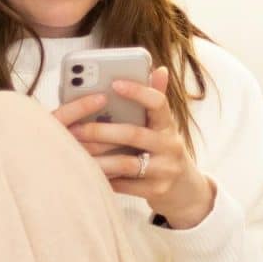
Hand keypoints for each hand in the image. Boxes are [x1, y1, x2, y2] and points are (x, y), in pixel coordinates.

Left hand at [53, 66, 215, 229]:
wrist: (186, 192)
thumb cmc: (165, 152)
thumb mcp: (164, 128)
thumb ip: (155, 102)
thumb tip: (159, 70)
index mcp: (169, 126)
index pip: (158, 103)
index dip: (138, 92)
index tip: (115, 84)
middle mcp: (170, 146)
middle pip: (133, 134)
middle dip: (101, 131)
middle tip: (75, 129)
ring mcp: (165, 170)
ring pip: (126, 163)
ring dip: (99, 158)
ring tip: (76, 153)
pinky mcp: (157, 191)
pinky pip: (125, 185)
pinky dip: (105, 179)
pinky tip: (88, 173)